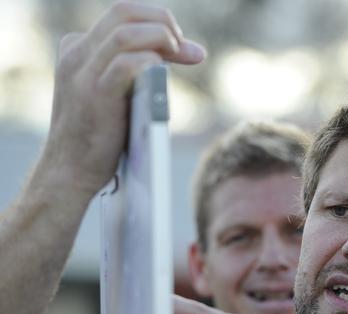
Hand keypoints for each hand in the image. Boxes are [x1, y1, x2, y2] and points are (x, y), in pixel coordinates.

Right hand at [44, 1, 204, 196]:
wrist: (69, 171)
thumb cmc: (99, 136)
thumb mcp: (113, 93)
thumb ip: (137, 70)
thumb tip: (185, 53)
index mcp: (80, 48)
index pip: (123, 16)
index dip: (158, 22)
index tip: (186, 46)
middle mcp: (78, 53)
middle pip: (124, 11)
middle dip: (163, 21)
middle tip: (185, 47)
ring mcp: (83, 72)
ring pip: (125, 32)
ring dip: (161, 38)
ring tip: (179, 55)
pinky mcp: (95, 95)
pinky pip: (125, 64)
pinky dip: (150, 63)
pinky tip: (161, 74)